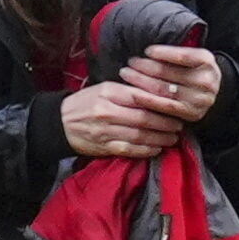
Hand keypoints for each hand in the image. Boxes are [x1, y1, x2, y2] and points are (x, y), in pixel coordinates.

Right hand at [60, 83, 184, 160]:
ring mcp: (106, 131)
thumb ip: (127, 91)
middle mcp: (108, 111)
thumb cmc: (85, 103)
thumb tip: (156, 93)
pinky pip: (129, 150)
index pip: (141, 96)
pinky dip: (145, 151)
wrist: (59, 123)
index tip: (176, 103)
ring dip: (159, 138)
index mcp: (109, 93)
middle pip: (144, 118)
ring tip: (173, 138)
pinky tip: (156, 149)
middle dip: (165, 122)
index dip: (162, 101)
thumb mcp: (103, 89)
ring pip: (139, 135)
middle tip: (179, 124)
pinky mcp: (104, 147)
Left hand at [117, 42, 221, 123]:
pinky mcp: (191, 114)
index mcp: (206, 61)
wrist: (212, 93)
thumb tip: (147, 49)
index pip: (181, 55)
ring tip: (126, 74)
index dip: (162, 53)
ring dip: (141, 81)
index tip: (146, 51)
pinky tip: (134, 94)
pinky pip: (165, 107)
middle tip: (130, 62)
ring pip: (164, 89)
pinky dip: (147, 100)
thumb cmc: (194, 70)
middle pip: (168, 72)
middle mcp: (205, 81)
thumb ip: (175, 52)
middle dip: (145, 66)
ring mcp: (199, 100)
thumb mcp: (191, 55)